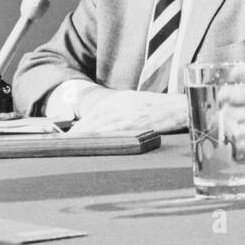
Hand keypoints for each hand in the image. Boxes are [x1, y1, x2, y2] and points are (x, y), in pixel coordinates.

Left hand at [70, 90, 186, 134]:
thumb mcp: (139, 105)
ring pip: (101, 124)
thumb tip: (109, 126)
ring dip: (85, 134)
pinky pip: (115, 130)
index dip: (80, 125)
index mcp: (121, 100)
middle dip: (78, 131)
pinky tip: (93, 143)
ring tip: (71, 144)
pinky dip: (102, 136)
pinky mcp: (137, 122)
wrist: (181, 107)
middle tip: (62, 142)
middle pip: (94, 118)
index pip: (96, 113)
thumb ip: (123, 114)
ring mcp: (129, 113)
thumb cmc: (163, 109)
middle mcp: (122, 104)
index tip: (68, 135)